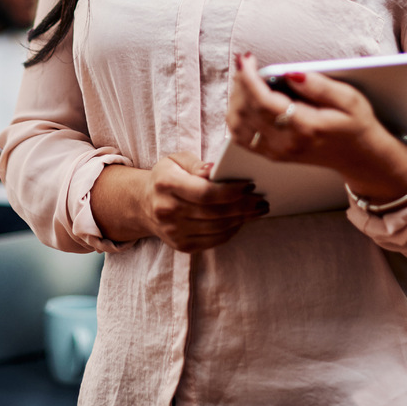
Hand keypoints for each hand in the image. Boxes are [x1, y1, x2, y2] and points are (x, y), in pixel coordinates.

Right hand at [138, 152, 268, 252]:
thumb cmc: (166, 177)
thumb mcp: (175, 160)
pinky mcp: (182, 245)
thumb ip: (196, 164)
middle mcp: (167, 210)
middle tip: (262, 200)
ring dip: (242, 219)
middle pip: (215, 212)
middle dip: (243, 206)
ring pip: (218, 228)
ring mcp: (174, 231)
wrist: (144, 204)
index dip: (231, 191)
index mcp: (166, 184)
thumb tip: (215, 170)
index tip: (249, 185)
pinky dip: (232, 230)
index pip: (205, 192)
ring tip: (257, 209)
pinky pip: (214, 240)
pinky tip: (241, 220)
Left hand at [227, 55, 406, 203]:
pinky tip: (245, 100)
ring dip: (236, 98)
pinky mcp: (272, 154)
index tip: (246, 59)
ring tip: (248, 79)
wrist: (359, 157)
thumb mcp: (349, 99)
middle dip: (241, 82)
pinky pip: (240, 136)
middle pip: (246, 111)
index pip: (263, 102)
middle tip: (248, 63)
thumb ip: (320, 85)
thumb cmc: (356, 124)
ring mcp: (277, 151)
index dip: (249, 78)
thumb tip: (291, 72)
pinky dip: (236, 115)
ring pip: (238, 124)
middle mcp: (287, 142)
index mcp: (305, 127)